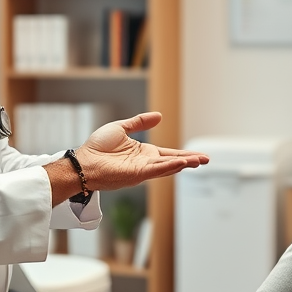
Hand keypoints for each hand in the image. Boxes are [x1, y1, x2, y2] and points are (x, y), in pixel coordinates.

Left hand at [76, 112, 208, 191]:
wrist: (84, 161)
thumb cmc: (97, 147)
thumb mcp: (121, 128)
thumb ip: (140, 123)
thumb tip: (159, 116)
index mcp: (144, 153)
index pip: (169, 154)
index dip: (185, 154)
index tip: (199, 155)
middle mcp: (146, 163)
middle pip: (173, 162)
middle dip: (191, 161)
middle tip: (207, 159)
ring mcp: (142, 170)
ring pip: (168, 167)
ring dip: (184, 163)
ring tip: (200, 161)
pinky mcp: (137, 175)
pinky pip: (157, 170)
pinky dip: (170, 166)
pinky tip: (182, 163)